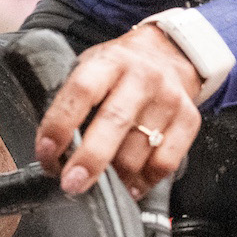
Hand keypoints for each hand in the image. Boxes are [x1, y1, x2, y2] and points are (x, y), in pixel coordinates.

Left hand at [34, 23, 201, 197]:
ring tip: (100, 185)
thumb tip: (52, 150)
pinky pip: (165, 162)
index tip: (47, 153)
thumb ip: (75, 101)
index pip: (82, 91)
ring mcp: (169, 98)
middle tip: (71, 184)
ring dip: (115, 176)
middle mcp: (142, 76)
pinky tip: (129, 185)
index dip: (60, 124)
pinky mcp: (189, 119)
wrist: (171, 51)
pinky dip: (144, 181)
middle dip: (90, 159)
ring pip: (139, 149)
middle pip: (114, 121)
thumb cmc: (121, 67)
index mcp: (110, 61)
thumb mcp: (93, 66)